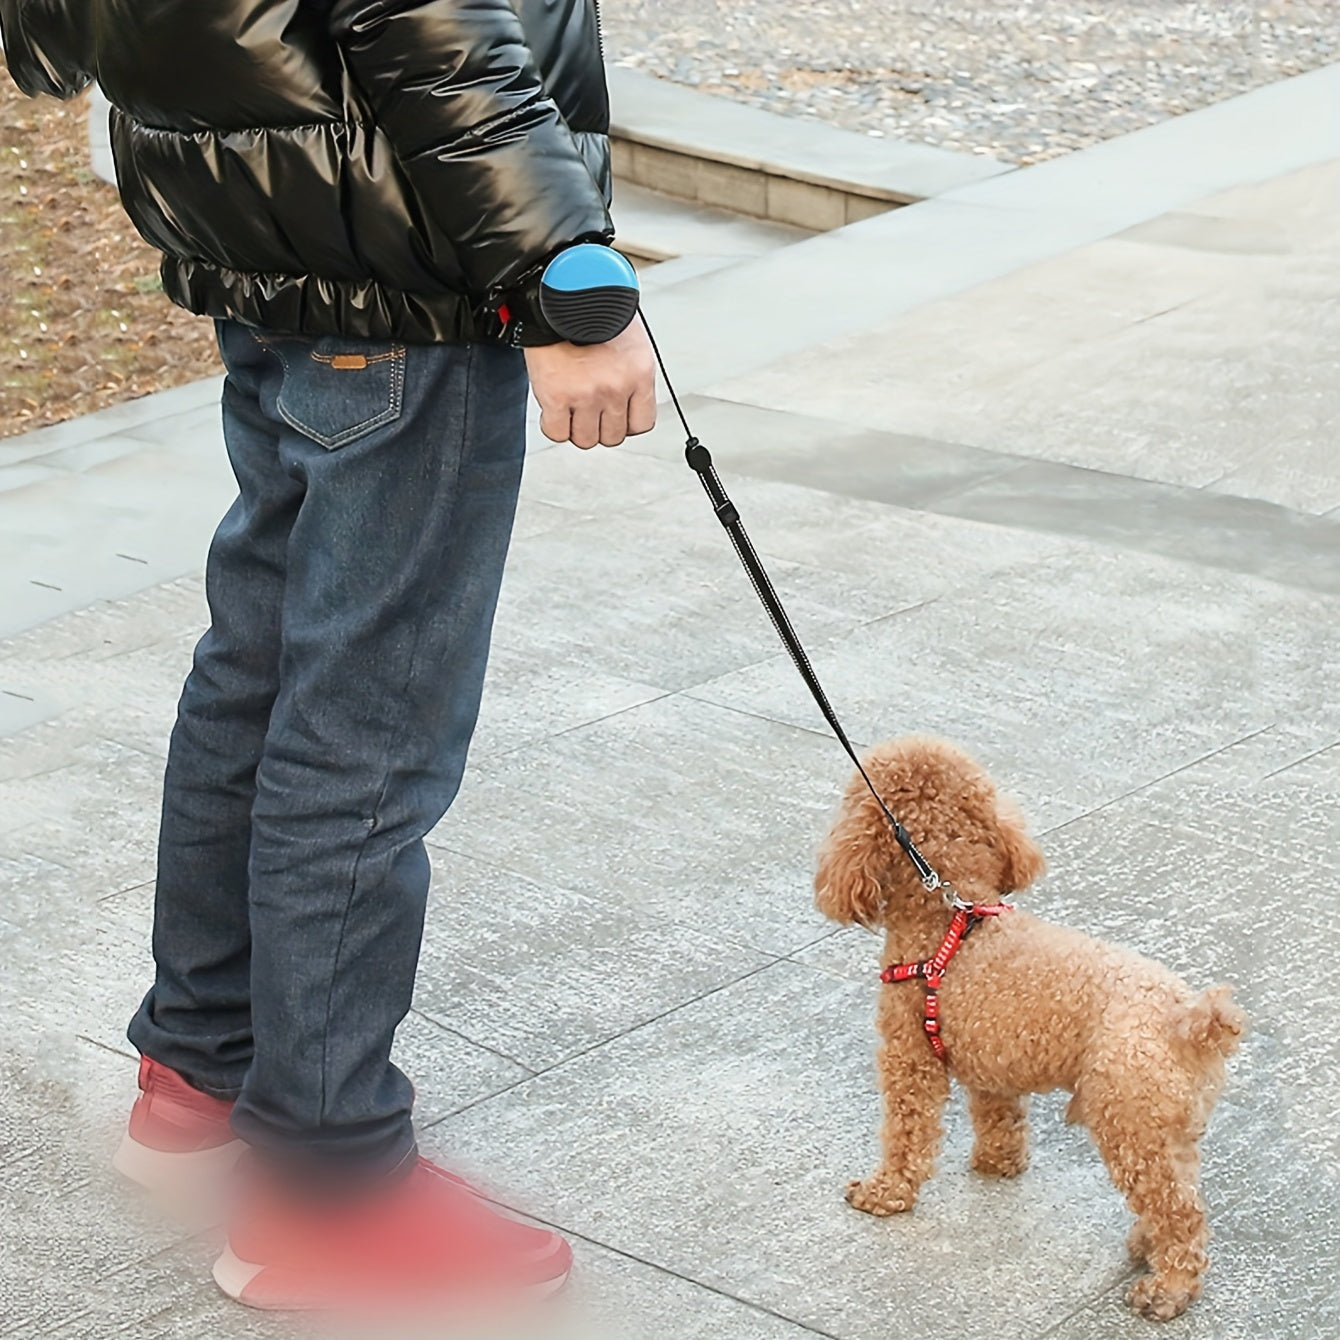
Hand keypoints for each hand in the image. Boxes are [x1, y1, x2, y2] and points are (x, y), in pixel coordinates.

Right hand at [524, 319, 657, 448]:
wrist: (562, 290)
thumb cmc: (594, 310)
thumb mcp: (630, 341)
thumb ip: (631, 375)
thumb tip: (628, 402)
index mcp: (639, 375)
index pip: (641, 425)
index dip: (625, 423)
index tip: (614, 414)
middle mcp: (616, 388)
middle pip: (612, 437)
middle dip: (599, 426)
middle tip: (588, 408)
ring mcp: (587, 395)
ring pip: (585, 439)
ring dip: (576, 428)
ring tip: (570, 407)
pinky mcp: (557, 397)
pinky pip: (556, 432)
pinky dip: (553, 425)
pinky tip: (553, 409)